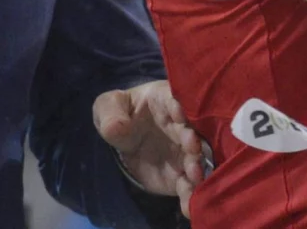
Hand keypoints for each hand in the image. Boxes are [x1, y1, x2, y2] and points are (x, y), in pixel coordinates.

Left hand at [93, 80, 203, 210]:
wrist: (130, 135)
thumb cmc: (122, 114)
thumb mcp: (109, 107)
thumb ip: (110, 114)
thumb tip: (116, 127)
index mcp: (166, 103)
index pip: (175, 101)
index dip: (179, 107)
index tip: (178, 116)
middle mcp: (182, 125)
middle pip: (192, 132)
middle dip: (193, 141)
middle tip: (192, 150)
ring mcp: (184, 150)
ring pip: (195, 158)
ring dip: (197, 167)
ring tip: (194, 176)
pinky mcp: (181, 172)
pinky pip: (188, 184)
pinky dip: (190, 194)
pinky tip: (189, 205)